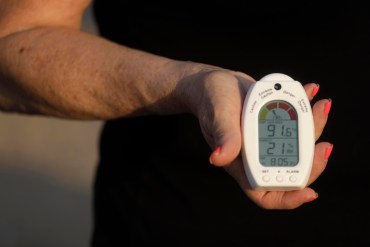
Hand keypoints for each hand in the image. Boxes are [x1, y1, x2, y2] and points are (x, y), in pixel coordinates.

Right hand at [188, 68, 330, 208]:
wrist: (216, 82)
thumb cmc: (211, 101)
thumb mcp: (218, 116)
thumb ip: (224, 136)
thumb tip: (217, 158)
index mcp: (242, 164)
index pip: (265, 193)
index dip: (289, 199)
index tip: (309, 192)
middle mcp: (257, 155)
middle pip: (291, 170)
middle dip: (313, 161)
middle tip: (324, 144)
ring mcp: (267, 139)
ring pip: (298, 144)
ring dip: (315, 128)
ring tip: (321, 106)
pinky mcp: (274, 123)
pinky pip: (295, 122)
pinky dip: (306, 108)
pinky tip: (311, 91)